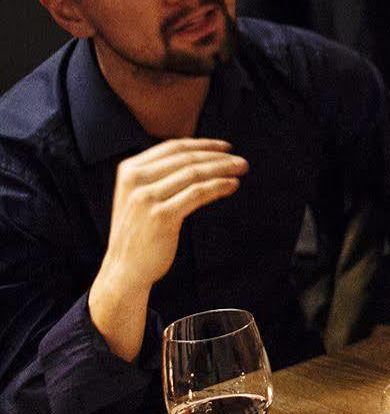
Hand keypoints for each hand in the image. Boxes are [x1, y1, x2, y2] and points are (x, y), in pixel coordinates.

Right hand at [103, 139, 246, 288]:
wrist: (124, 268)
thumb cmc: (139, 232)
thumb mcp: (139, 196)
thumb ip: (158, 176)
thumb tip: (199, 157)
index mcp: (129, 170)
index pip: (173, 147)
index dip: (203, 144)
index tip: (225, 147)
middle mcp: (136, 180)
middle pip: (186, 159)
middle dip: (218, 157)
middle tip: (242, 161)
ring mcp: (147, 198)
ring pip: (194, 174)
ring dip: (223, 169)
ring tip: (241, 170)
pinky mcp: (162, 216)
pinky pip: (198, 193)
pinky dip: (219, 186)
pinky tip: (232, 186)